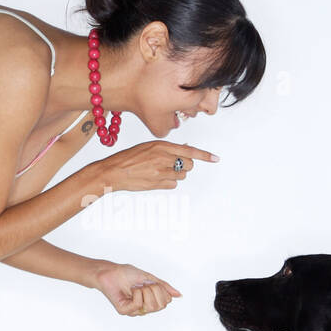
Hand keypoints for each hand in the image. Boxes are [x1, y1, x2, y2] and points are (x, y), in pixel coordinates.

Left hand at [92, 263, 181, 316]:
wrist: (111, 272)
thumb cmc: (127, 274)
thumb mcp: (150, 278)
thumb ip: (164, 287)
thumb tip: (178, 295)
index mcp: (150, 301)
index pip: (166, 302)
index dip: (162, 290)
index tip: (151, 282)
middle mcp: (143, 308)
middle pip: (161, 306)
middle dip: (154, 290)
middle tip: (144, 284)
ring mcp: (134, 310)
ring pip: (151, 306)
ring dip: (145, 291)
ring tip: (136, 287)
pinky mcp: (124, 311)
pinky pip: (138, 305)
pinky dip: (136, 294)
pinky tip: (130, 290)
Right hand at [100, 141, 218, 192]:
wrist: (114, 171)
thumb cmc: (129, 158)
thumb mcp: (148, 146)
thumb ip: (167, 148)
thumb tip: (185, 149)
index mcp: (161, 145)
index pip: (189, 150)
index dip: (204, 155)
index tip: (215, 158)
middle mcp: (163, 158)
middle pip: (188, 164)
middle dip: (185, 166)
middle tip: (174, 165)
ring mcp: (161, 172)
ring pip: (181, 176)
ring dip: (176, 175)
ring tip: (161, 172)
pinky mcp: (157, 184)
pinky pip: (173, 185)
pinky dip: (169, 183)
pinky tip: (157, 179)